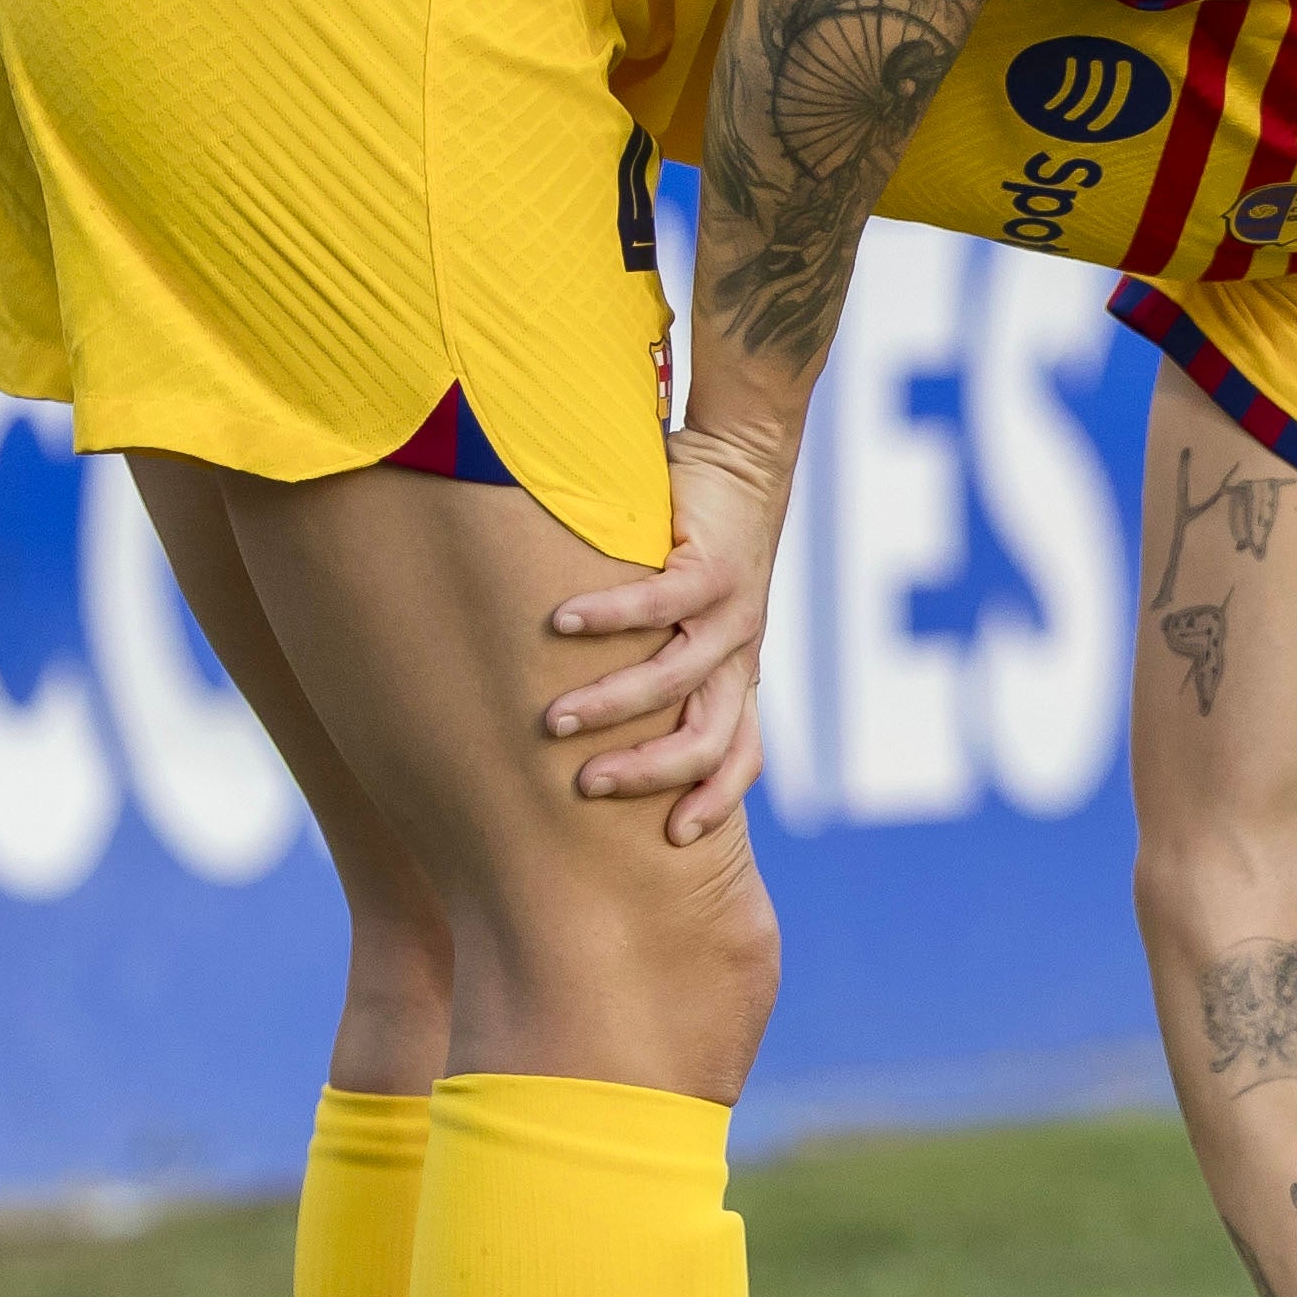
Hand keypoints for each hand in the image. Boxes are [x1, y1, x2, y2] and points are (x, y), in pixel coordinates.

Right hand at [540, 417, 786, 844]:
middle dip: (647, 772)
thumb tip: (584, 715)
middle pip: (707, 737)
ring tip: (552, 721)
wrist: (743, 458)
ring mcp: (732, 611)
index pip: (740, 755)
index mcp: (738, 672)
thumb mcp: (688, 617)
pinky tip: (558, 624)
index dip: (715, 798)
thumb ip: (654, 660)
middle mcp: (741, 652)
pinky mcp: (714, 565)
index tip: (674, 838)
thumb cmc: (697, 543)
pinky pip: (655, 602)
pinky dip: (607, 617)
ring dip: (611, 705)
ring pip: (673, 679)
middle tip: (585, 788)